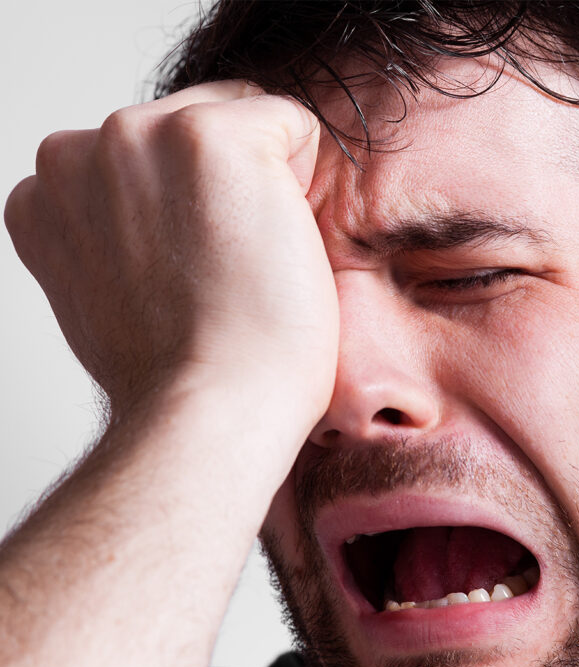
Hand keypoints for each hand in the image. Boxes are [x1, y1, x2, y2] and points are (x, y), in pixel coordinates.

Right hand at [4, 82, 338, 428]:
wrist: (213, 407)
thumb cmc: (176, 375)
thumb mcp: (106, 297)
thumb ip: (108, 237)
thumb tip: (153, 220)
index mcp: (48, 194)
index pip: (141, 161)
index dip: (183, 214)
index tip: (184, 279)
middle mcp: (78, 152)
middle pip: (189, 129)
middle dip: (219, 190)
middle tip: (218, 276)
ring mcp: (138, 137)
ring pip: (240, 121)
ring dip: (260, 185)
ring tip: (243, 264)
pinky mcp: (209, 137)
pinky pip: (292, 126)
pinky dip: (304, 181)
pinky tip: (272, 246)